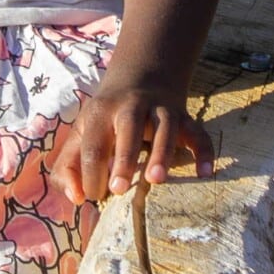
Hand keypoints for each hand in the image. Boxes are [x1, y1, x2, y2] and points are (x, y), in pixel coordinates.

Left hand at [49, 81, 214, 202]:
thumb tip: (76, 198)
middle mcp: (131, 106)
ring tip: (156, 180)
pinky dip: (204, 151)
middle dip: (123, 158)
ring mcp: (161, 109)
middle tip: (119, 189)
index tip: (95, 195)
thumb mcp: (80, 134)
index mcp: (101, 113)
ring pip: (165, 126)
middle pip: (128, 127)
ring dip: (162, 152)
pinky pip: (198, 132)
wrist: (140, 75)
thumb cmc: (106, 117)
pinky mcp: (184, 117)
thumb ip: (68, 167)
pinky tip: (205, 173)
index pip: (93, 144)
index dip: (91, 172)